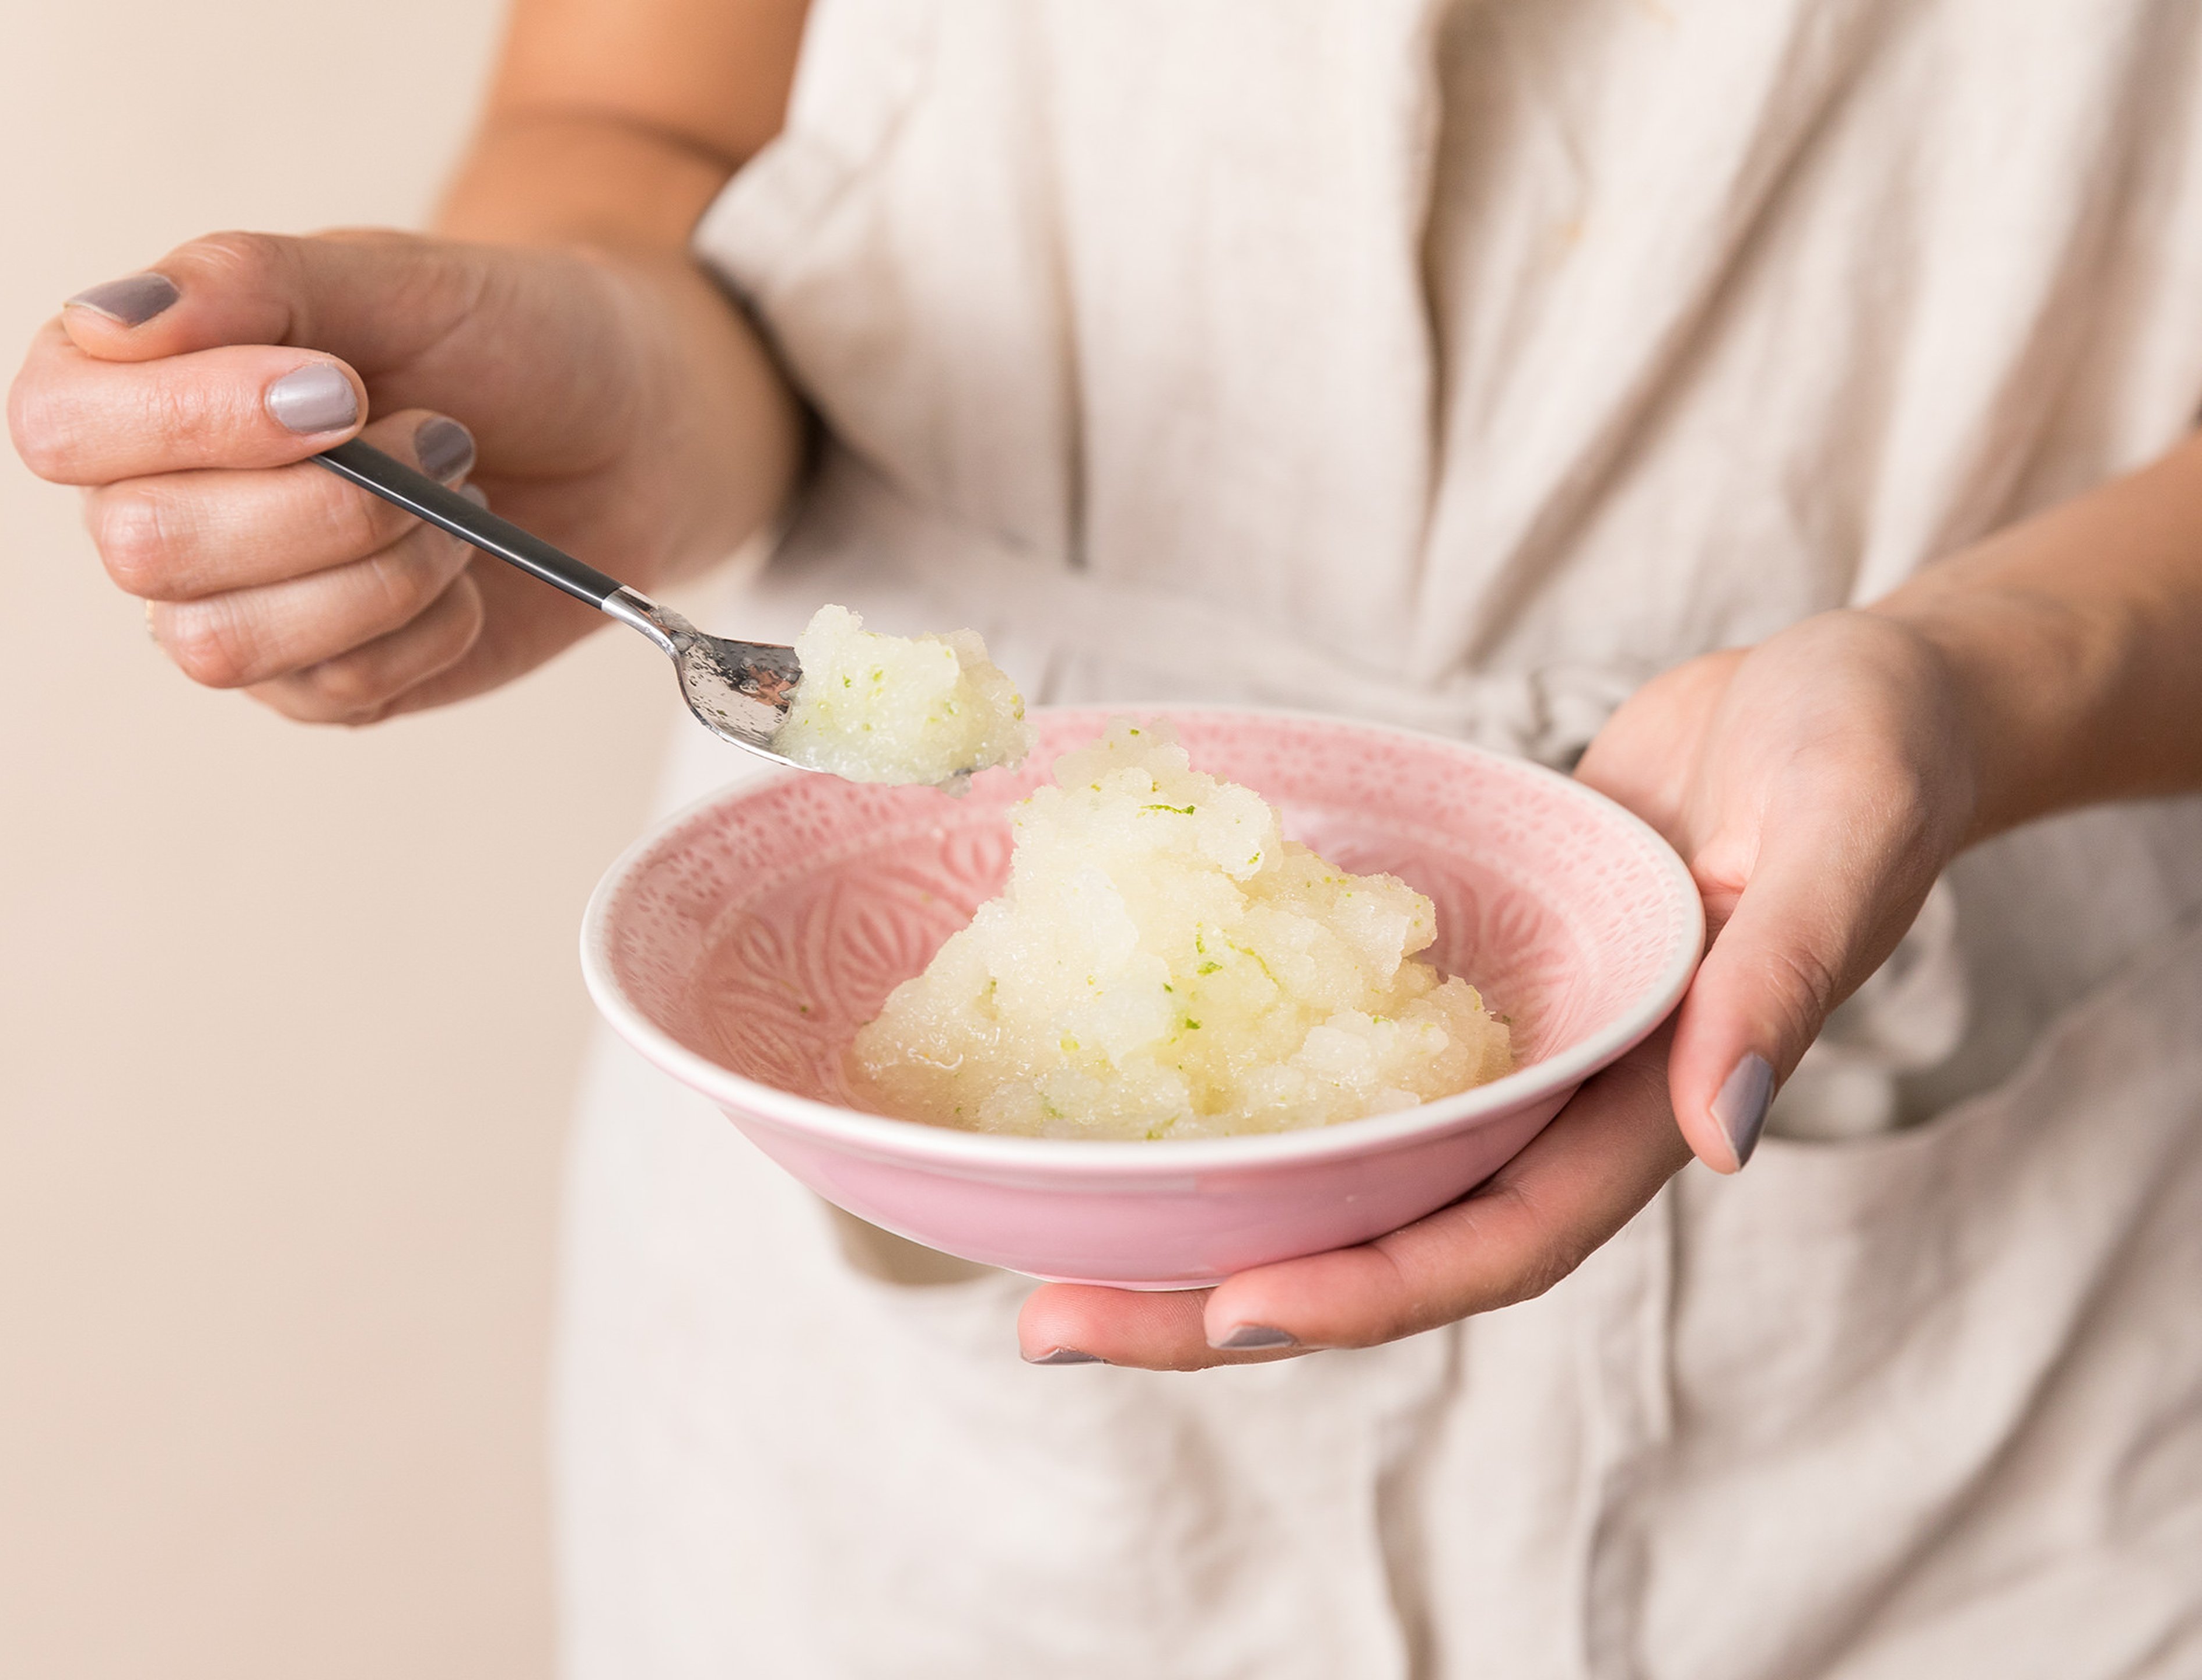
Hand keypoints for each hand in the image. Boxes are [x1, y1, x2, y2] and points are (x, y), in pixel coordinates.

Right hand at [9, 229, 798, 722]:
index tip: (341, 387)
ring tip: (458, 498)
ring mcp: (239, 606)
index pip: (60, 426)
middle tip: (438, 437)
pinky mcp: (326, 682)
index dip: (193, 417)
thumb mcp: (390, 275)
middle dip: (326, 499)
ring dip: (380, 567)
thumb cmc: (504, 339)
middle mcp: (162, 505)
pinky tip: (465, 568)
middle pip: (148, 547)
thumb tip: (108, 322)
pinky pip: (336, 686)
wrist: (630, 427)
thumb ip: (245, 282)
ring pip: (231, 640)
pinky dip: (426, 623)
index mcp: (139, 386)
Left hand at [1018, 610, 1977, 1368]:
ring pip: (1335, 1175)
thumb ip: (1787, 977)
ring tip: (1038, 1250)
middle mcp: (1553, 1111)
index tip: (1228, 1311)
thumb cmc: (1863, 755)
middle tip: (1048, 1322)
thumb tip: (1722, 1136)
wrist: (1825, 706)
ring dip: (1197, 1222)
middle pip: (1379, 1244)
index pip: (1499, 1242)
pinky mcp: (1452, 992)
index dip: (1368, 1290)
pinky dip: (1234, 1100)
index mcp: (1646, 1114)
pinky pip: (1332, 1068)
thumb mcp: (1841, 837)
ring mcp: (1494, 1060)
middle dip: (1219, 1303)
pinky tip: (1117, 1099)